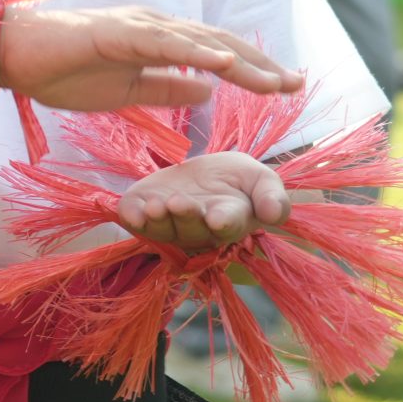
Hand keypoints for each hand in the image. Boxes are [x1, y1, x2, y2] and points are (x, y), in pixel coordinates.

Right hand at [0, 3, 303, 111]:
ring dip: (242, 60)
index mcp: (157, 39)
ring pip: (200, 42)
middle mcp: (154, 26)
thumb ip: (166, 88)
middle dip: (261, 65)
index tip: (287, 86)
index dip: (253, 68)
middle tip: (298, 84)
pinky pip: (164, 44)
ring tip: (276, 79)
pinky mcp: (116, 34)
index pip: (214, 53)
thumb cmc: (62, 71)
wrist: (12, 55)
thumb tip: (207, 93)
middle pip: (219, 43)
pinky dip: (197, 51)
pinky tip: (224, 63)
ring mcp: (137, 26)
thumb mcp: (125, 91)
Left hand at [116, 152, 290, 250]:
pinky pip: (136, 221)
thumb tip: (273, 214)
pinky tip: (129, 212)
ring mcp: (169, 222)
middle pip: (191, 229)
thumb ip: (272, 197)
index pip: (227, 226)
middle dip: (185, 217)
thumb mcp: (262, 180)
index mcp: (230, 221)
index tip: (218, 219)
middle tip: (180, 203)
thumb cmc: (241, 180)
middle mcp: (198, 228)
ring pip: (162, 229)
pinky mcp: (145, 210)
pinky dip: (131, 217)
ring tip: (156, 206)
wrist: (210, 172)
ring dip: (157, 221)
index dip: (222, 222)